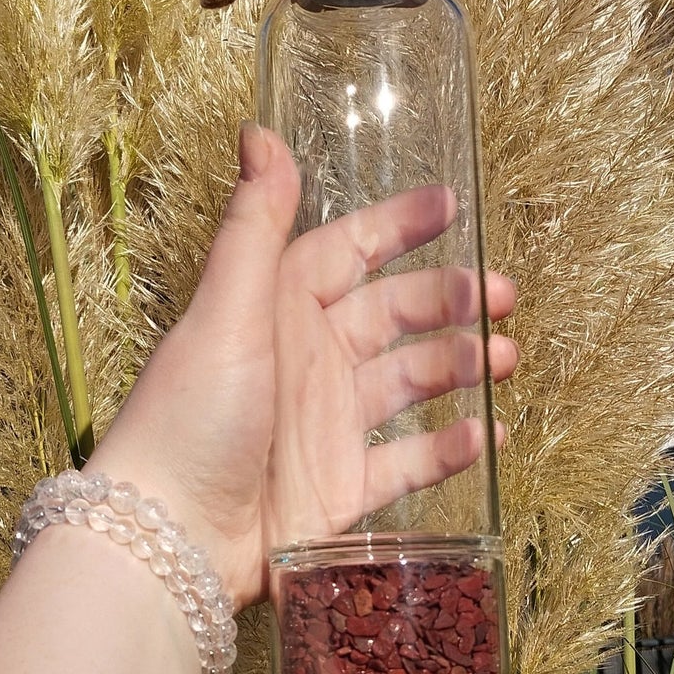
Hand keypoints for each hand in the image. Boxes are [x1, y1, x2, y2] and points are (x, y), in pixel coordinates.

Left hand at [86, 124, 517, 607]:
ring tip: (501, 358)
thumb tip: (259, 132)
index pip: (346, 253)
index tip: (451, 205)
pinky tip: (482, 437)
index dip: (395, 227)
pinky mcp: (341, 490)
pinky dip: (446, 449)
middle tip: (501, 294)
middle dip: (449, 299)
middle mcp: (306, 361)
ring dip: (459, 366)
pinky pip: (406, 462)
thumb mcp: (225, 314)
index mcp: (276, 312)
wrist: (171, 541)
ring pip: (409, 382)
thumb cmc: (190, 418)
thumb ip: (253, 229)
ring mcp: (327, 427)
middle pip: (392, 315)